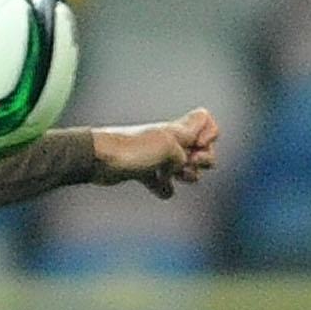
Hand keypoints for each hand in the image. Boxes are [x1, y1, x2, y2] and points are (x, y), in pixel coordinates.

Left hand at [94, 108, 218, 197]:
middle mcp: (170, 140)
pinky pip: (161, 181)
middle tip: (186, 165)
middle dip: (201, 161)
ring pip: (184, 167)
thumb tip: (184, 165)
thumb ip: (186, 153)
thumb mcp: (168, 145)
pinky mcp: (143, 170)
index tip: (198, 146)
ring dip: (185, 175)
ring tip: (172, 176)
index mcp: (178, 129)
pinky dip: (162, 187)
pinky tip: (159, 188)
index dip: (210, 135)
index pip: (206, 121)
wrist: (100, 159)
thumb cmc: (133, 149)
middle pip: (201, 149)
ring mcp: (157, 155)